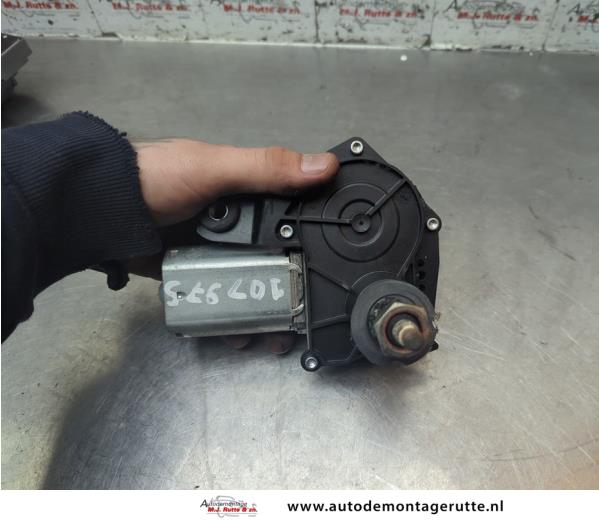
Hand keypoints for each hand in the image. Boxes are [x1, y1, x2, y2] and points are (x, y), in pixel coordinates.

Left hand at [131, 139, 338, 352]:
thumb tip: (325, 166)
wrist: (95, 208)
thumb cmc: (158, 178)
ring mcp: (214, 252)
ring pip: (249, 287)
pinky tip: (239, 336)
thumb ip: (266, 169)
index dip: (314, 243)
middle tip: (302, 317)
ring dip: (263, 314)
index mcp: (248, 193)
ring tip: (271, 338)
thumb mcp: (214, 168)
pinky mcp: (194, 274)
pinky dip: (230, 319)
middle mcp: (236, 225)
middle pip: (275, 262)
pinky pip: (219, 300)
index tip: (334, 270)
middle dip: (291, 291)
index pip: (292, 219)